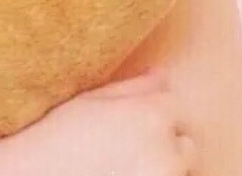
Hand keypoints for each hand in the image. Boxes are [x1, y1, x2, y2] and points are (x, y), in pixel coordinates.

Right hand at [31, 71, 196, 175]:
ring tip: (119, 167)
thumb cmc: (55, 138)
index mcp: (151, 117)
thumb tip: (161, 76)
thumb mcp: (91, 101)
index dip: (152, 116)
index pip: (174, 109)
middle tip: (124, 152)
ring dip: (159, 169)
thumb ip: (133, 88)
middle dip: (164, 146)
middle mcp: (165, 154)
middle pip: (185, 147)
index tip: (128, 127)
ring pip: (176, 172)